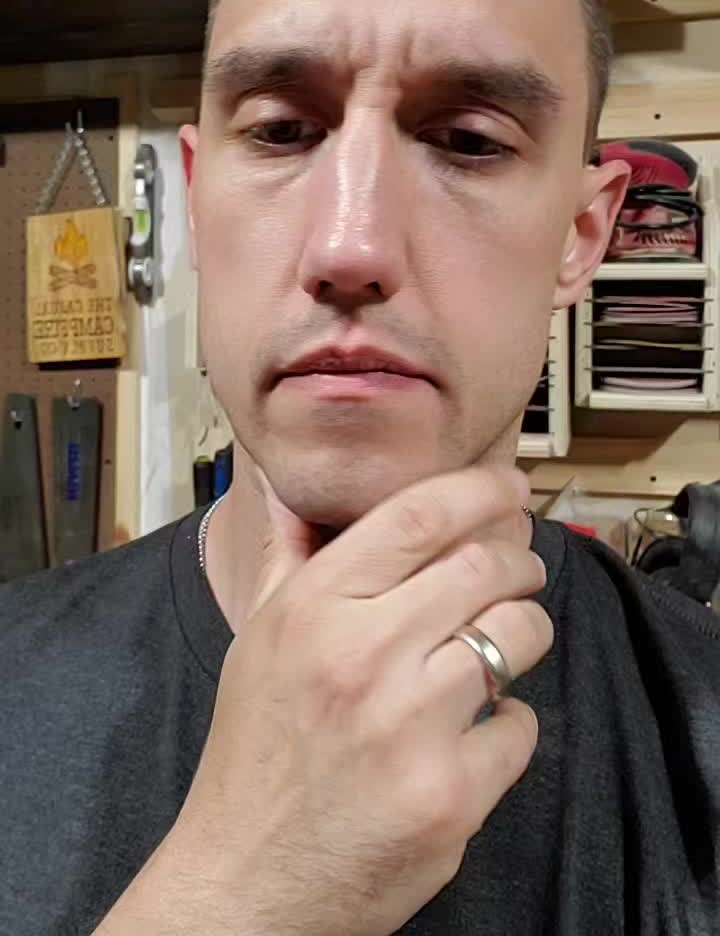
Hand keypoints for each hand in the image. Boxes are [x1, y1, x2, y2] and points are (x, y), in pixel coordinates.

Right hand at [170, 464, 551, 935]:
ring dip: (525, 630)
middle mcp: (361, 657)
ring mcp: (409, 728)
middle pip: (485, 566)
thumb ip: (288, 556)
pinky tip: (473, 730)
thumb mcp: (257, 640)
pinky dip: (509, 723)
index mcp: (314, 608)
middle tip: (520, 568)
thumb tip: (294, 487)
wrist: (248, 881)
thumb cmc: (255, 753)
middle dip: (519, 561)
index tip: (510, 486)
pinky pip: (520, 725)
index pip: (419, 515)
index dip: (480, 488)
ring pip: (517, 635)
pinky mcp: (449, 796)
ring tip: (502, 643)